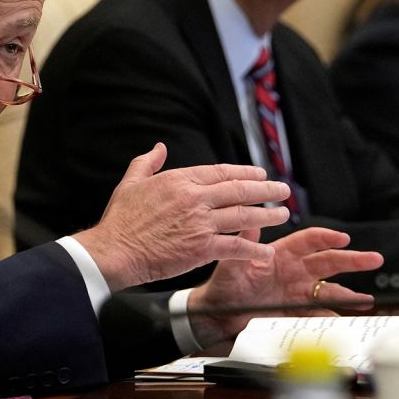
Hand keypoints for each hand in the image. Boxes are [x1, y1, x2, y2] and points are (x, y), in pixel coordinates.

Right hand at [73, 143, 291, 291]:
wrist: (115, 250)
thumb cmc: (120, 220)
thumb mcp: (130, 183)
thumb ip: (147, 163)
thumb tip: (158, 147)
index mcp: (179, 180)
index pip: (221, 172)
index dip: (244, 173)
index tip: (260, 174)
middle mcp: (194, 198)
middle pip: (239, 190)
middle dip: (266, 190)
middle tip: (283, 190)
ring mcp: (201, 223)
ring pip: (244, 215)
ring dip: (267, 215)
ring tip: (283, 214)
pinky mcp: (202, 248)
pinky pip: (236, 246)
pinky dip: (254, 249)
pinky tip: (266, 251)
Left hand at [184, 227, 381, 346]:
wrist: (218, 314)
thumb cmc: (224, 285)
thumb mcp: (230, 265)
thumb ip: (243, 246)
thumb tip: (251, 223)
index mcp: (281, 254)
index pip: (309, 241)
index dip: (327, 238)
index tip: (343, 238)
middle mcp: (294, 271)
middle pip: (328, 262)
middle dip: (352, 260)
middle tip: (374, 259)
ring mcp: (297, 293)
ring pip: (329, 290)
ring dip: (348, 294)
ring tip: (365, 299)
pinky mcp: (296, 312)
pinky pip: (318, 314)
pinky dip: (331, 318)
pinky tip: (342, 321)